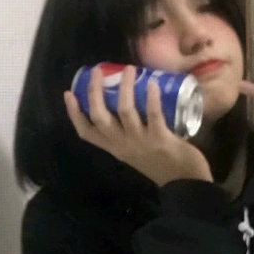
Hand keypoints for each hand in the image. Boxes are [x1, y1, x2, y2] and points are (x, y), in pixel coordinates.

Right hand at [64, 65, 212, 186]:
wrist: (184, 184)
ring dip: (125, 88)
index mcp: (114, 147)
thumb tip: (129, 101)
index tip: (69, 93)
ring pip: (124, 112)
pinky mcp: (160, 140)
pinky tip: (152, 83)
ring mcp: (140, 142)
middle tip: (97, 72)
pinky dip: (151, 98)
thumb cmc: (160, 164)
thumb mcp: (135, 151)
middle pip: (99, 117)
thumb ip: (128, 133)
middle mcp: (122, 144)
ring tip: (128, 69)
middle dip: (94, 93)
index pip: (86, 132)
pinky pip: (153, 115)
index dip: (74, 113)